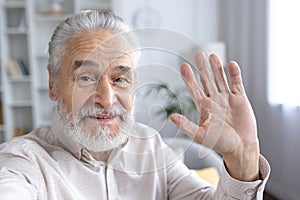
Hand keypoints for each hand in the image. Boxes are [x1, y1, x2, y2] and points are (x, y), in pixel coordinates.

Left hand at [170, 52, 259, 180]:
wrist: (240, 148)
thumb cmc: (219, 143)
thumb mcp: (200, 135)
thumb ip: (186, 126)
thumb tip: (172, 117)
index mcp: (203, 107)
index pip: (194, 89)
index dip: (189, 78)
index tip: (183, 67)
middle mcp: (214, 100)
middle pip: (207, 80)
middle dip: (202, 68)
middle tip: (197, 54)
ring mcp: (227, 98)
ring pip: (220, 79)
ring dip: (217, 68)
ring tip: (212, 56)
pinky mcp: (240, 99)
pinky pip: (237, 84)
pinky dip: (234, 75)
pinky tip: (231, 65)